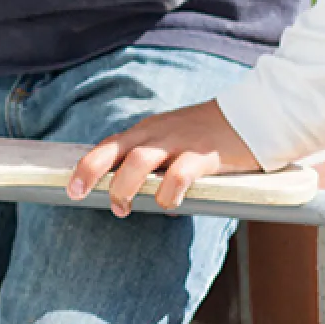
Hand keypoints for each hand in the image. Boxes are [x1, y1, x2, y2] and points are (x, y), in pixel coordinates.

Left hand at [66, 100, 259, 216]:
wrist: (252, 115)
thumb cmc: (207, 135)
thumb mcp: (171, 139)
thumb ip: (150, 159)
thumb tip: (126, 189)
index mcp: (147, 132)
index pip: (108, 146)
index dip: (86, 167)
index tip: (72, 189)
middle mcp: (157, 134)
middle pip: (115, 150)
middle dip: (93, 173)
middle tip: (84, 196)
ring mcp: (180, 142)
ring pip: (140, 161)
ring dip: (125, 187)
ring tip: (123, 208)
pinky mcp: (204, 155)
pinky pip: (179, 175)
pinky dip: (168, 194)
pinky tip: (170, 206)